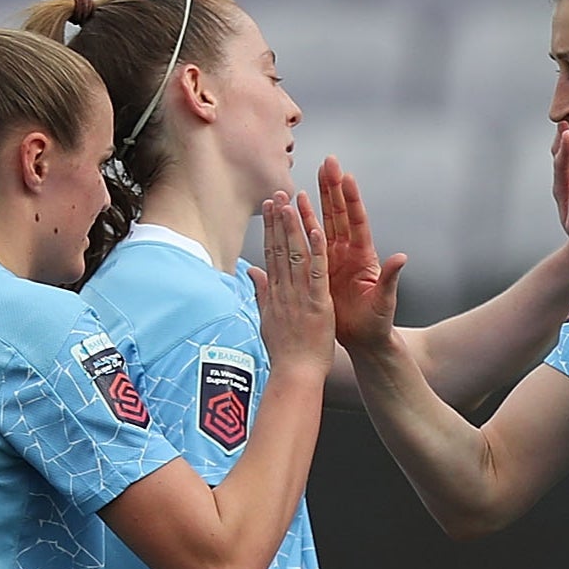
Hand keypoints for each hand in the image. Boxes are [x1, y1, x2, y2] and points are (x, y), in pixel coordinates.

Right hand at [252, 189, 335, 376]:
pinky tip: (316, 230)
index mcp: (274, 294)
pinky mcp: (316, 303)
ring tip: (293, 202)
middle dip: (279, 220)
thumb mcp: (267, 318)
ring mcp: (299, 296)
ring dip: (294, 227)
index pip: (271, 255)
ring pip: (295, 255)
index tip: (269, 208)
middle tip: (277, 194)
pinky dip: (317, 251)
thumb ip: (260, 293)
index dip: (271, 230)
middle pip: (279, 249)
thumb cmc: (285, 352)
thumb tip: (251, 272)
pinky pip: (316, 273)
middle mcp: (283, 291)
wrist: (295, 374)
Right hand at [317, 155, 405, 351]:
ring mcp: (333, 258)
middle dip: (333, 188)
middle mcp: (348, 252)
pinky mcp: (320, 269)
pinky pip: (308, 244)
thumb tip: (401, 258)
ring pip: (322, 224)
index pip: (357, 221)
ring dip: (314, 203)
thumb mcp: (384, 300)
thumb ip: (390, 278)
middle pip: (339, 214)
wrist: (362, 339)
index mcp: (364, 256)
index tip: (346, 176)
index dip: (351, 199)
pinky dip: (302, 226)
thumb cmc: (377, 321)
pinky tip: (294, 210)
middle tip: (328, 162)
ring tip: (306, 182)